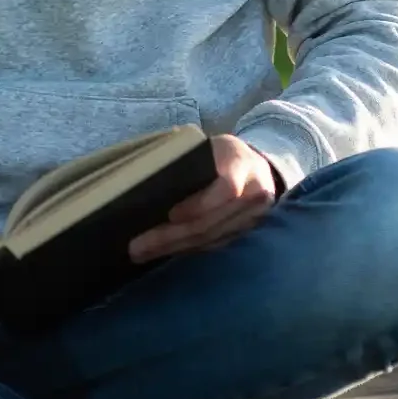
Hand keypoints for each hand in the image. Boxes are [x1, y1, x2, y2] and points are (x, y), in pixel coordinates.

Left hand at [128, 135, 277, 262]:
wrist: (259, 168)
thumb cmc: (224, 152)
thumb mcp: (212, 145)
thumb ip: (191, 160)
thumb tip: (147, 176)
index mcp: (242, 164)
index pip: (227, 189)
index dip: (199, 205)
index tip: (171, 214)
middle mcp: (253, 194)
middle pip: (210, 222)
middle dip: (171, 236)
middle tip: (137, 246)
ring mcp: (250, 218)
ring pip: (208, 238)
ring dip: (173, 248)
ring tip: (142, 253)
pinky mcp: (242, 234)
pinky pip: (211, 245)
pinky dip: (185, 249)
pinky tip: (163, 252)